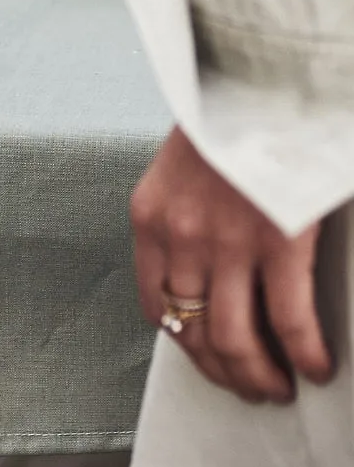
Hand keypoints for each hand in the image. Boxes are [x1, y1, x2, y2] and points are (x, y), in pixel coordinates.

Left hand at [131, 126, 333, 402]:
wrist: (254, 79)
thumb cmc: (223, 121)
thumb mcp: (180, 170)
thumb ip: (182, 218)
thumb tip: (204, 274)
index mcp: (149, 217)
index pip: (156, 305)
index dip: (185, 343)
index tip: (208, 359)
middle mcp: (180, 235)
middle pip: (195, 331)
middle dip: (224, 371)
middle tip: (251, 387)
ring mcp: (227, 242)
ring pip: (237, 339)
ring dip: (260, 375)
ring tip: (281, 386)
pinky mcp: (278, 242)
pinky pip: (289, 322)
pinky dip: (305, 355)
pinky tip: (318, 367)